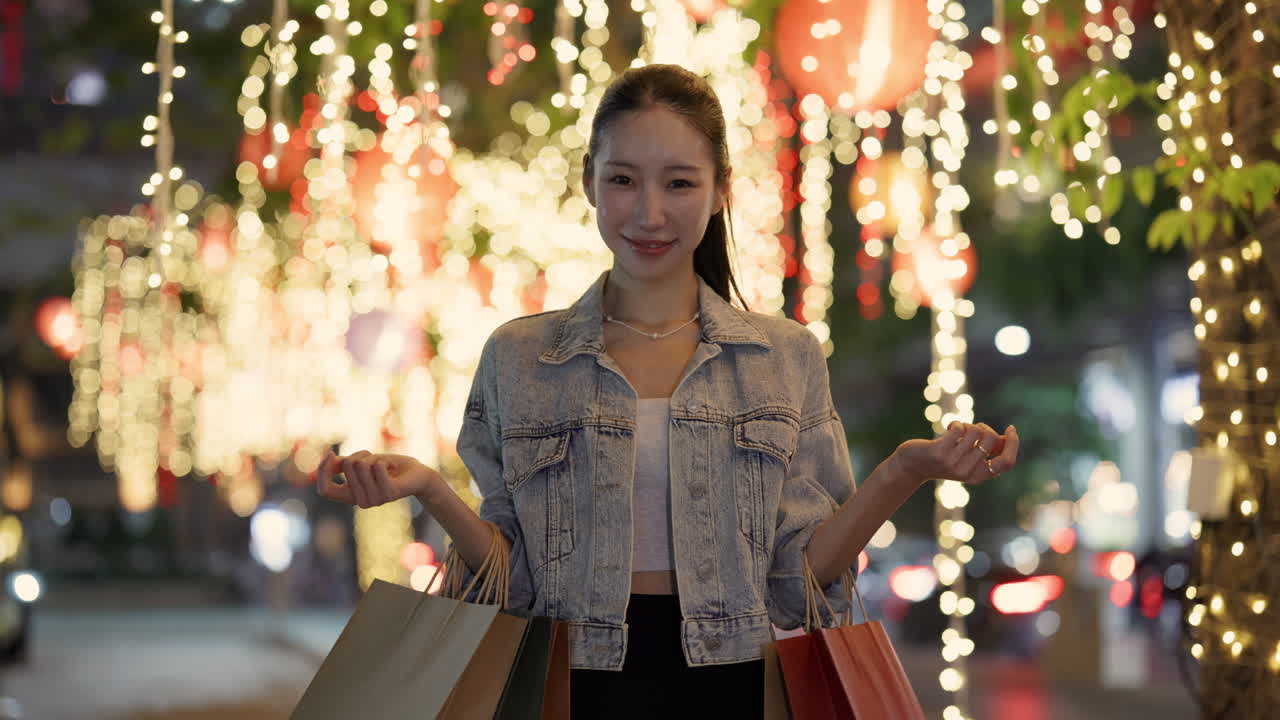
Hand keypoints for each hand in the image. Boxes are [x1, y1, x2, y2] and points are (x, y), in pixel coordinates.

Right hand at [315, 449, 441, 507]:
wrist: (417, 474)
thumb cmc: (387, 468)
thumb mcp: (360, 463)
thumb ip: (341, 465)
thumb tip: (322, 464)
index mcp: (350, 497)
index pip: (325, 490)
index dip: (323, 471)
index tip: (330, 453)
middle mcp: (360, 502)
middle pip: (346, 467)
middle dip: (359, 454)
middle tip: (373, 459)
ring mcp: (374, 500)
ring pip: (361, 465)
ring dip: (373, 457)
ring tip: (385, 465)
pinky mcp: (388, 494)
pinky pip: (377, 466)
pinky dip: (384, 460)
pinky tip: (392, 468)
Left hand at [894, 422, 1019, 485]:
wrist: (912, 465)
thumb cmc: (944, 457)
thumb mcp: (967, 458)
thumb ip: (986, 451)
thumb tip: (1006, 438)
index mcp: (979, 477)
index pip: (1007, 463)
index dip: (1013, 444)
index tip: (1011, 428)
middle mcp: (968, 472)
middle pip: (992, 439)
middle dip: (984, 427)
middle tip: (972, 429)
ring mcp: (953, 463)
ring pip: (976, 431)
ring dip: (968, 425)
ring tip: (957, 431)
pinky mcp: (939, 452)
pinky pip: (959, 428)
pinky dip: (956, 424)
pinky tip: (949, 429)